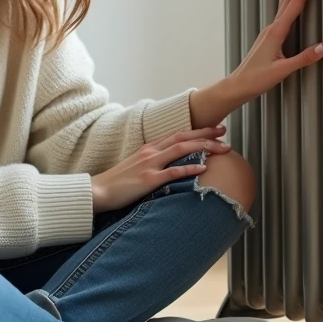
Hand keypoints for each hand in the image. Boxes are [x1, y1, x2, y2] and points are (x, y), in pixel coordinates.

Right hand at [90, 126, 231, 212]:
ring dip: (204, 146)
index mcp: (149, 148)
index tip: (214, 130)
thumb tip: (170, 168)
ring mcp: (150, 164)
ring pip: (182, 149)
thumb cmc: (117, 183)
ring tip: (222, 148)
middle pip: (183, 137)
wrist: (97, 191)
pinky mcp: (148, 179)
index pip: (178, 134)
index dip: (197, 130)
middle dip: (206, 133)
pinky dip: (189, 167)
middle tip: (224, 132)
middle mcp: (151, 152)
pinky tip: (204, 167)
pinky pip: (173, 171)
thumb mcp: (137, 168)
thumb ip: (154, 164)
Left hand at [228, 0, 322, 99]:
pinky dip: (289, 0)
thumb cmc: (257, 79)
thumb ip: (304, 58)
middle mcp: (273, 27)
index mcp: (277, 31)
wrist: (238, 85)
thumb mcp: (282, 70)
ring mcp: (270, 31)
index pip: (295, 3)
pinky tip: (290, 1)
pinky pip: (282, 13)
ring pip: (284, 3)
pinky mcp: (270, 37)